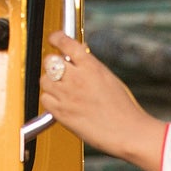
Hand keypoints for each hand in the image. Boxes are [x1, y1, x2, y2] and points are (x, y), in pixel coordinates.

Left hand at [39, 32, 166, 170]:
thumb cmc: (123, 109)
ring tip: (61, 88)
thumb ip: (91, 68)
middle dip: (53, 64)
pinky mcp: (61, 113)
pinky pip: (44, 99)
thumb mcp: (109, 79)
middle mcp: (76, 78)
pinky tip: (60, 102)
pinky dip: (49, 99)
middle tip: (60, 70)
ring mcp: (66, 95)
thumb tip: (80, 59)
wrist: (126, 132)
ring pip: (44, 80)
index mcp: (91, 66)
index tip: (54, 38)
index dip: (56, 38)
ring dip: (50, 82)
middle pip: (50, 61)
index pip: (65, 43)